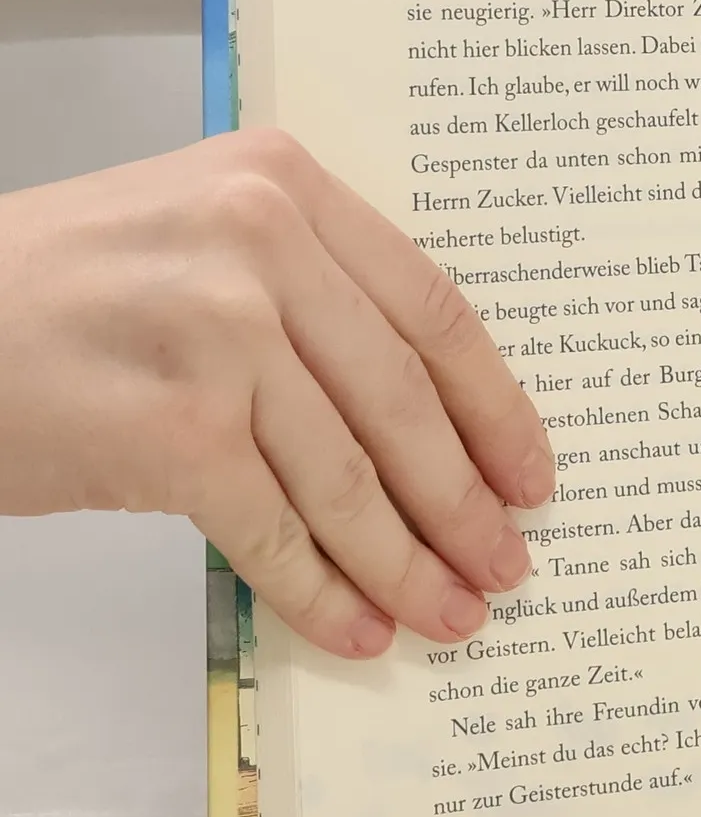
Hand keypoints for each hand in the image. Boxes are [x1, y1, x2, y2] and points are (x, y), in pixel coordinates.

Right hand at [0, 130, 554, 657]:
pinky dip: (323, 593)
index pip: (432, 312)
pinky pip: (276, 533)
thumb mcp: (196, 238)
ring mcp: (216, 335)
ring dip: (408, 564)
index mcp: (283, 186)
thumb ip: (311, 295)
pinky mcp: (169, 430)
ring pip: (350, 479)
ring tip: (452, 614)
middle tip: (507, 565)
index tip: (533, 475)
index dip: (496, 408)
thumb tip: (431, 430)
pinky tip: (357, 629)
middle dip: (465, 503)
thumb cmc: (52, 290)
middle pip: (405, 404)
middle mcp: (259, 246)